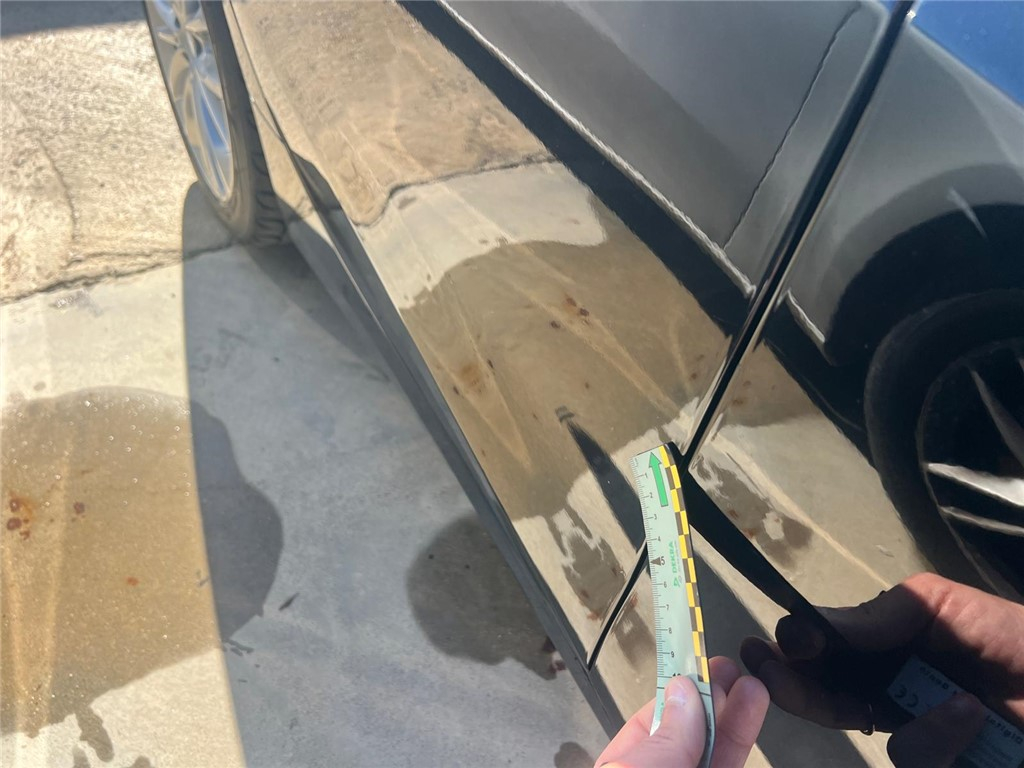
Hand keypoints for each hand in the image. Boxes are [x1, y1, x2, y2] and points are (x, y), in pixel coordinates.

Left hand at [594, 656, 768, 767]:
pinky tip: (752, 708)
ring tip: (749, 682)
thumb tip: (683, 694)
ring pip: (716, 746)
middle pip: (687, 732)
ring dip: (734, 711)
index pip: (648, 722)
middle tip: (725, 666)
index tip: (691, 660)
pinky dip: (744, 734)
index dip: (672, 691)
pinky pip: (733, 761)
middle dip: (708, 696)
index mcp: (624, 767)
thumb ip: (662, 740)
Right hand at [741, 573, 1023, 767]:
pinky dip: (940, 740)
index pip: (824, 651)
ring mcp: (912, 730)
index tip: (777, 645)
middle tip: (763, 672)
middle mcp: (888, 689)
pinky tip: (972, 718)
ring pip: (866, 732)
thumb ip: (874, 616)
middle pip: (822, 695)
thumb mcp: (937, 607)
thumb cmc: (1010, 636)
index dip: (795, 650)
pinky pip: (912, 759)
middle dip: (791, 686)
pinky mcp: (936, 761)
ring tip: (963, 703)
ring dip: (912, 722)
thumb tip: (809, 627)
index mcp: (884, 647)